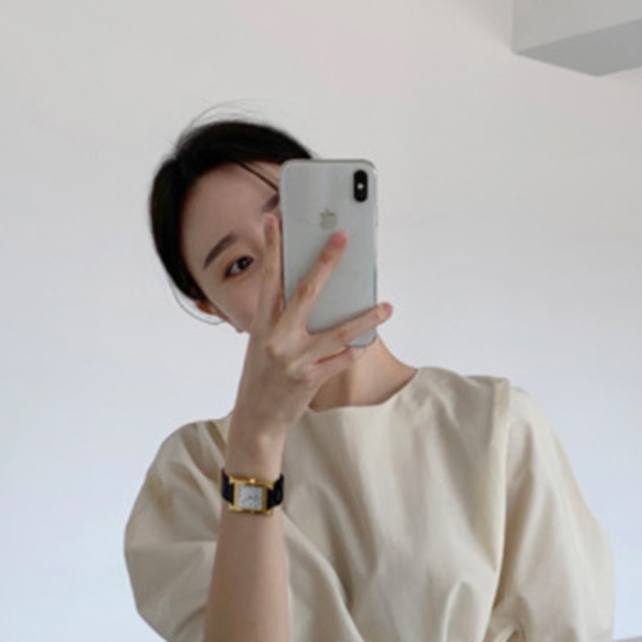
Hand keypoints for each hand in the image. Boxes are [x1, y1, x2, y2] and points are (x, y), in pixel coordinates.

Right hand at [231, 212, 391, 440]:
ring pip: (337, 331)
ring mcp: (294, 360)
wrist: (256, 420)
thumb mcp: (262, 343)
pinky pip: (342, 359)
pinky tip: (370, 339)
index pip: (269, 279)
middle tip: (342, 238)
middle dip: (326, 262)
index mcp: (261, 325)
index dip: (274, 249)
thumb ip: (281, 318)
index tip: (276, 221)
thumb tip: (313, 292)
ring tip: (386, 306)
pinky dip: (357, 349)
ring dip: (365, 316)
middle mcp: (276, 338)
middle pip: (306, 292)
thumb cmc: (261, 376)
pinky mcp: (310, 380)